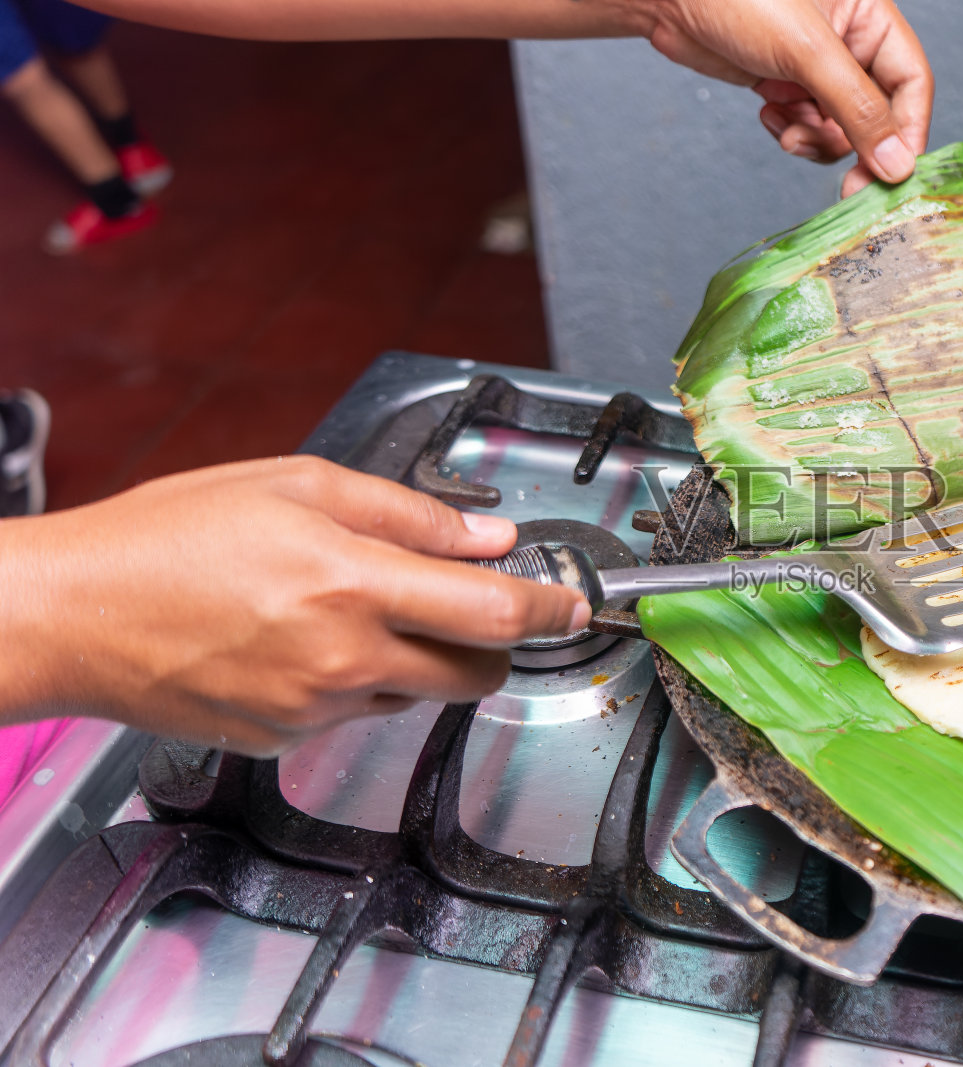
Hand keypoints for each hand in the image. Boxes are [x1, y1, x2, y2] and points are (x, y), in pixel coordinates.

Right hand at [0, 456, 587, 755]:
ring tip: (350, 610)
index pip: (496, 613)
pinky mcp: (286, 743)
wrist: (73, 613)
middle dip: (492, 642)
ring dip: (418, 660)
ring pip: (417, 695)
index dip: (553, 610)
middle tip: (467, 606)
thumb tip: (489, 539)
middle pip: (476, 673)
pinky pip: (357, 716)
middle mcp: (344, 658)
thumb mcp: (298, 486)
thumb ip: (408, 515)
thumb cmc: (169, 537)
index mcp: (353, 583)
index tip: (574, 604)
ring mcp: (315, 710)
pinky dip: (358, 683)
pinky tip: (303, 644)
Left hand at [634, 0, 932, 195]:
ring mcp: (817, 67)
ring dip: (817, 142)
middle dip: (858, 147)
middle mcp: (850, 41)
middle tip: (850, 186)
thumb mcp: (808, 52)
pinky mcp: (786, 84)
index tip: (895, 174)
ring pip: (841, 128)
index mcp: (871, 16)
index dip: (907, 131)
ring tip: (788, 132)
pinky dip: (792, 132)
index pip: (912, 82)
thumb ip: (858, 108)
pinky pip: (808, 127)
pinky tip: (768, 114)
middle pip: (879, 113)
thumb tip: (897, 164)